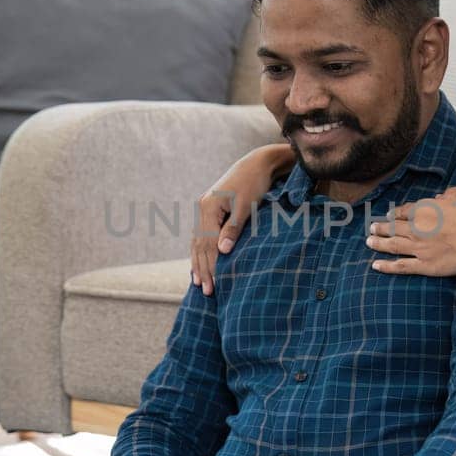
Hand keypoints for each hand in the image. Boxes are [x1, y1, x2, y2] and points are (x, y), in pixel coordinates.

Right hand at [191, 144, 293, 295]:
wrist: (257, 163)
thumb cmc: (255, 184)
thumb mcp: (246, 206)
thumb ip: (233, 228)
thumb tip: (222, 252)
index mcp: (209, 207)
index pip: (207, 244)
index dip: (210, 266)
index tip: (214, 286)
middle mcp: (203, 208)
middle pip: (199, 245)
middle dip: (203, 269)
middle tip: (207, 291)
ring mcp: (205, 209)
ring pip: (198, 242)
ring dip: (199, 263)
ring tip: (199, 283)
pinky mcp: (211, 210)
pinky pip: (202, 235)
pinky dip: (201, 251)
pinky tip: (200, 263)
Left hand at [366, 183, 455, 276]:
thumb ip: (450, 192)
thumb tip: (440, 197)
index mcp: (426, 208)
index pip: (404, 210)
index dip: (396, 213)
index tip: (390, 215)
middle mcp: (418, 227)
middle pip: (393, 227)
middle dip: (381, 227)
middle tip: (372, 228)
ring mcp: (420, 248)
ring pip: (392, 245)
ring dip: (378, 243)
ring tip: (369, 242)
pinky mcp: (427, 266)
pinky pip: (401, 266)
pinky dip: (386, 266)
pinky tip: (375, 265)